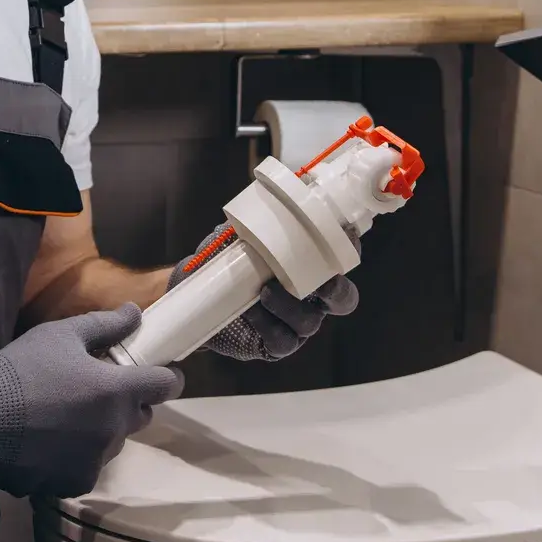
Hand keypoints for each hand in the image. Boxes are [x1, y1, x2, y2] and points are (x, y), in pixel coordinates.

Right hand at [0, 305, 183, 497]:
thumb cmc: (20, 372)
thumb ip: (105, 325)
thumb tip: (136, 313)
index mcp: (116, 391)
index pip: (166, 385)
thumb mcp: (60, 336)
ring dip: (103, 428)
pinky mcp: (75, 482)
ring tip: (67, 415)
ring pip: (114, 441)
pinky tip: (51, 440)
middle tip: (96, 388)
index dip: (166, 375)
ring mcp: (96, 460)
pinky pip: (90, 464)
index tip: (156, 371)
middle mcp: (114, 429)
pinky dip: (79, 453)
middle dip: (129, 401)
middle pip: (140, 415)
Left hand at [169, 229, 359, 361]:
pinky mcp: (274, 345)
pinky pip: (283, 341)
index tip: (343, 236)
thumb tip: (276, 196)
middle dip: (336, 291)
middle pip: (343, 299)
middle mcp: (311, 298)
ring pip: (309, 321)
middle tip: (321, 282)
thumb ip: (260, 219)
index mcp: (311, 267)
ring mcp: (295, 324)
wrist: (193, 292)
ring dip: (290, 306)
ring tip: (266, 291)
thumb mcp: (241, 233)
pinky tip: (252, 311)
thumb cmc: (225, 258)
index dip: (348, 249)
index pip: (341, 259)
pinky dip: (269, 325)